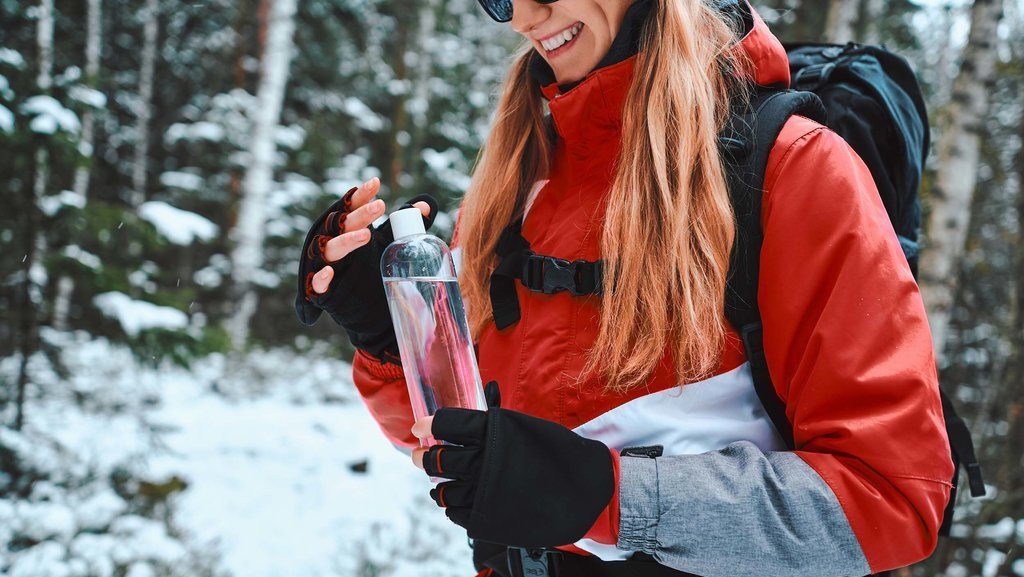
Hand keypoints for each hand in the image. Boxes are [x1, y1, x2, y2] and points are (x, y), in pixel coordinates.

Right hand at [307, 178, 429, 293]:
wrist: (362, 307)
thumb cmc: (369, 265)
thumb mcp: (387, 242)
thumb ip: (403, 224)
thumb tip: (426, 204)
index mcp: (347, 228)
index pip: (351, 206)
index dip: (362, 195)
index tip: (376, 183)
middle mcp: (334, 242)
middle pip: (341, 224)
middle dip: (359, 215)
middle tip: (380, 207)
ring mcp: (327, 265)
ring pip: (330, 249)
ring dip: (346, 240)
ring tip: (367, 235)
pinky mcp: (323, 291)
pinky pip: (316, 284)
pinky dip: (321, 278)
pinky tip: (330, 272)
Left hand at [410, 382, 613, 547]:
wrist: (585, 492)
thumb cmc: (558, 454)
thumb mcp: (525, 427)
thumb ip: (492, 425)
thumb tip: (463, 424)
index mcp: (494, 431)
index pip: (447, 424)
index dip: (429, 424)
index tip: (419, 427)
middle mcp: (484, 461)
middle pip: (438, 458)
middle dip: (424, 456)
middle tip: (419, 455)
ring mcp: (483, 492)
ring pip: (443, 489)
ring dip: (437, 484)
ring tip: (437, 482)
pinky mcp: (486, 519)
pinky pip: (455, 511)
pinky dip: (452, 504)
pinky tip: (457, 499)